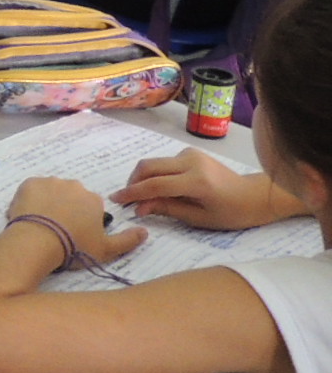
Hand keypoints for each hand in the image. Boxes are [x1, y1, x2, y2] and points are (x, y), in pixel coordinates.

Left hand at [6, 177, 146, 266]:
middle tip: (57, 229)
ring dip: (48, 202)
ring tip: (41, 224)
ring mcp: (50, 182)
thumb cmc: (74, 247)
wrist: (38, 241)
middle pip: (71, 196)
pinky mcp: (29, 183)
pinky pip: (31, 188)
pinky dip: (30, 199)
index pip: (90, 206)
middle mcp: (74, 186)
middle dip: (66, 209)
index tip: (75, 233)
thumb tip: (144, 231)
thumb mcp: (106, 249)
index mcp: (93, 199)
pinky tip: (28, 214)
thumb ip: (128, 240)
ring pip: (51, 191)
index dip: (82, 220)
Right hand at [114, 150, 301, 230]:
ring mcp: (191, 154)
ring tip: (144, 197)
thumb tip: (139, 208)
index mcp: (197, 181)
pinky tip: (161, 189)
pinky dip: (156, 174)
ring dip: (143, 178)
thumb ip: (167, 209)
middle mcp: (191, 162)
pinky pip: (164, 162)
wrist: (255, 196)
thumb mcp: (199, 218)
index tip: (116, 200)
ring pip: (154, 163)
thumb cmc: (231, 213)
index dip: (133, 193)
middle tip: (127, 199)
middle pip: (148, 166)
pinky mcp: (191, 153)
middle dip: (133, 182)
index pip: (155, 184)